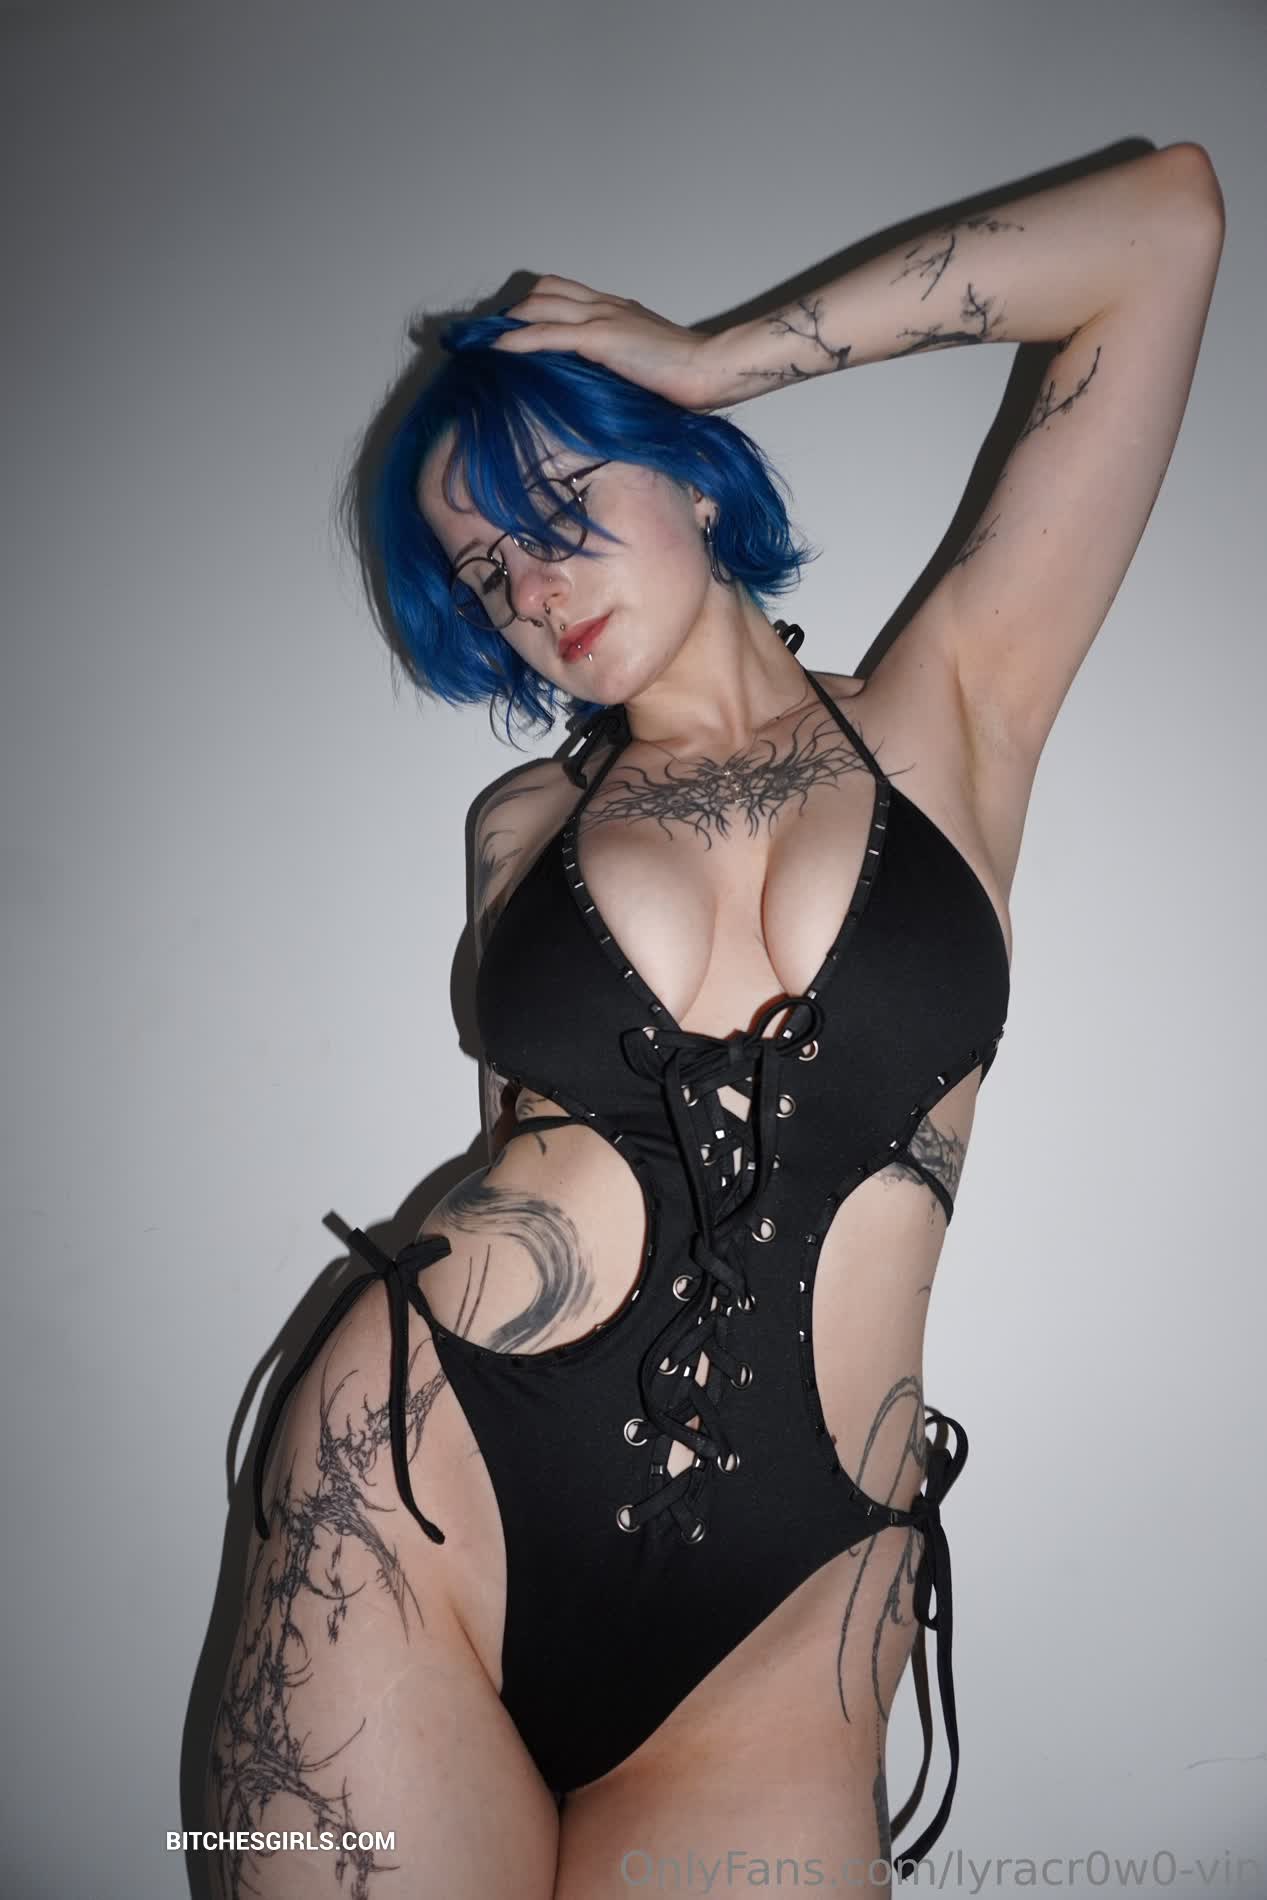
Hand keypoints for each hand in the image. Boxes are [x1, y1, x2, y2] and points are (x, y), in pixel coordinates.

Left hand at [491, 275, 726, 411]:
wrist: (712, 369)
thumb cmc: (691, 378)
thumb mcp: (649, 366)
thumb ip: (625, 367)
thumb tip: (607, 392)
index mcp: (620, 310)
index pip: (566, 293)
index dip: (537, 305)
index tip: (516, 326)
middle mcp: (606, 305)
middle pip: (546, 291)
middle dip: (516, 310)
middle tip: (493, 336)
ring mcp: (602, 317)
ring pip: (540, 306)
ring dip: (509, 323)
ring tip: (486, 343)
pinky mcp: (599, 337)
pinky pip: (546, 334)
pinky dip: (517, 342)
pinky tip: (497, 351)